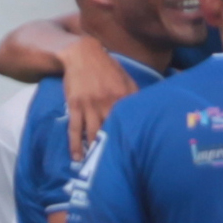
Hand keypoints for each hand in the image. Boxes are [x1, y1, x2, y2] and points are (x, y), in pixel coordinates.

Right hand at [61, 39, 140, 156]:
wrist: (82, 54)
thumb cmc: (107, 68)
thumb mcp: (126, 78)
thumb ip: (135, 95)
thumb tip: (147, 111)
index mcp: (122, 96)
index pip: (129, 121)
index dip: (132, 138)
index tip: (136, 155)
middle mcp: (106, 102)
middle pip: (111, 130)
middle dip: (114, 149)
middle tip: (117, 168)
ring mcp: (89, 105)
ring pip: (92, 133)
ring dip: (94, 151)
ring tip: (96, 167)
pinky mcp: (75, 105)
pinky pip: (75, 128)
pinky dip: (75, 144)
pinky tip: (77, 157)